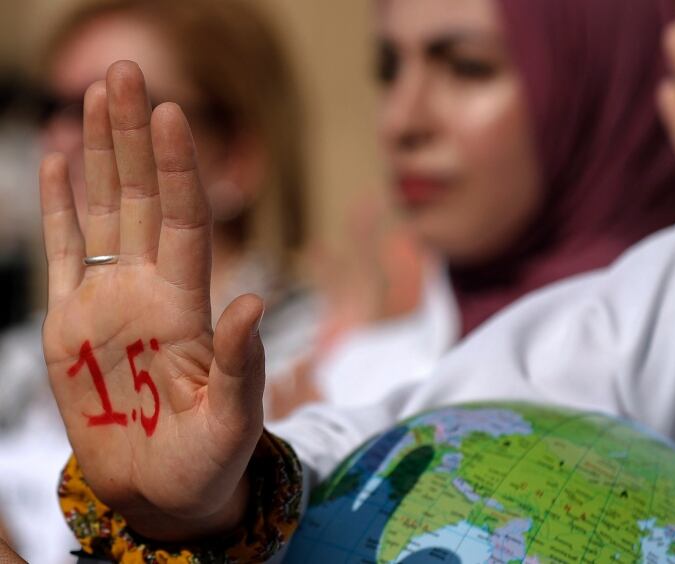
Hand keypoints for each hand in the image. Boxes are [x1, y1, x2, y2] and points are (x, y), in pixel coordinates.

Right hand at [40, 61, 264, 540]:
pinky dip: (60, 207)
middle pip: (140, 198)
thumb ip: (239, 363)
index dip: (179, 168)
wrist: (163, 492)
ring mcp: (107, 302)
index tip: (172, 113)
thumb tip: (251, 303)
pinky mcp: (68, 326)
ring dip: (97, 154)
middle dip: (132, 137)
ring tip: (92, 96)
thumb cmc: (208, 461)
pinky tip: (59, 160)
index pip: (183, 220)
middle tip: (123, 71)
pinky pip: (63, 254)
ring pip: (102, 212)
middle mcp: (148, 291)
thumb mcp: (232, 419)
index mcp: (188, 307)